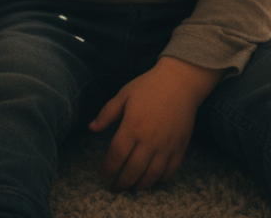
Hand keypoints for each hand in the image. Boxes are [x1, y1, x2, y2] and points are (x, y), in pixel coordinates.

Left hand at [88, 57, 222, 191]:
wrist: (180, 82)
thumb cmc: (148, 86)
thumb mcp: (123, 95)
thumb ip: (107, 114)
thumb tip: (91, 128)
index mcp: (133, 126)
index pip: (116, 155)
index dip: (108, 168)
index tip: (102, 174)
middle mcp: (150, 140)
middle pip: (133, 170)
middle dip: (122, 183)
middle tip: (115, 187)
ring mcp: (167, 146)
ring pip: (151, 176)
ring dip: (140, 185)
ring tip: (131, 186)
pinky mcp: (180, 148)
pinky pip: (169, 172)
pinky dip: (159, 180)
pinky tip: (152, 179)